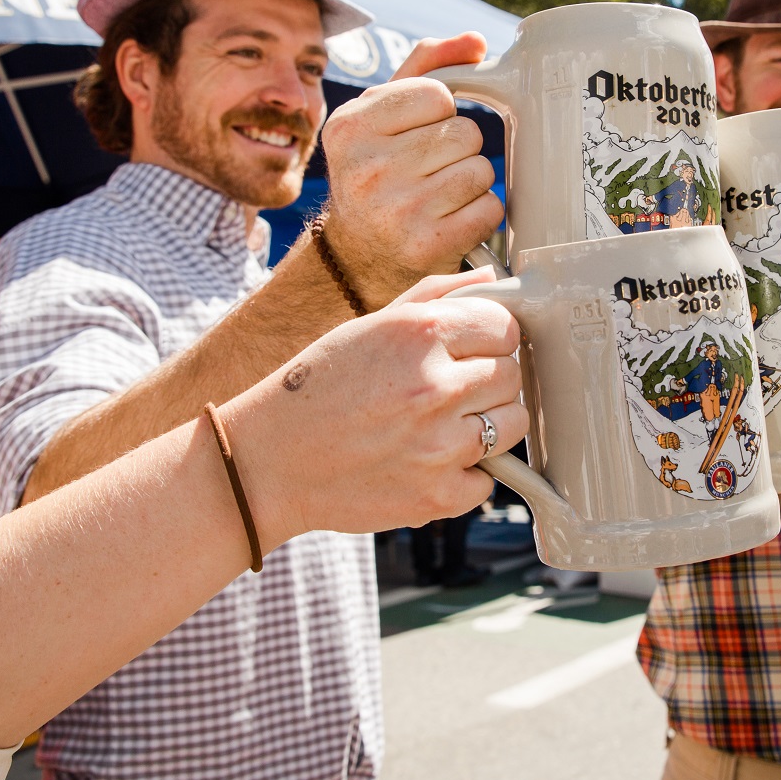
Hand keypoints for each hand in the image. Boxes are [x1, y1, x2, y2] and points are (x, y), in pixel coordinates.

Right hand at [228, 269, 525, 541]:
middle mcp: (435, 387)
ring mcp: (440, 446)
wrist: (268, 463)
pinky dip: (465, 473)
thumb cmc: (317, 388)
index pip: (505, 326)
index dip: (491, 337)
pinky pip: (487, 479)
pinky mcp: (439, 496)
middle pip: (512, 375)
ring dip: (486, 424)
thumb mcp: (369, 325)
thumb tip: (495, 282)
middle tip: (448, 389)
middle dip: (488, 379)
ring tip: (440, 425)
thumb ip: (436, 297)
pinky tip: (426, 462)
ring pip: (512, 424)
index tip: (471, 348)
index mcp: (419, 334)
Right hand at [319, 32, 501, 306]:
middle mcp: (366, 169)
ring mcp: (395, 211)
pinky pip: (489, 209)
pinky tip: (451, 218)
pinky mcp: (426, 246)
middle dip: (459, 149)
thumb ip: (427, 65)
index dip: (440, 113)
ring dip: (471, 181)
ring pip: (480, 170)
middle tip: (429, 170)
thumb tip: (476, 41)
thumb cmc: (378, 170)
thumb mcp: (382, 113)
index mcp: (350, 126)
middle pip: (465, 133)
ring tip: (440, 194)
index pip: (439, 95)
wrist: (358, 254)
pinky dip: (480, 213)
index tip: (418, 134)